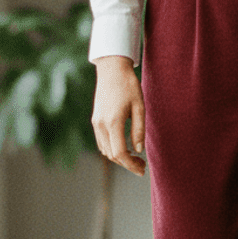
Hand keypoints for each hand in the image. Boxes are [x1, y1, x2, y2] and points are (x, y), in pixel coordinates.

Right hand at [91, 56, 145, 175]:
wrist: (112, 69)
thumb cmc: (129, 85)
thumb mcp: (139, 106)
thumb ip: (139, 129)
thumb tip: (139, 150)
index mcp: (113, 122)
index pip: (120, 153)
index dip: (131, 165)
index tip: (142, 169)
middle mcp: (101, 125)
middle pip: (112, 155)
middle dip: (127, 164)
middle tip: (142, 166)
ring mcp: (96, 123)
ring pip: (105, 150)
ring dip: (119, 158)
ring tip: (136, 158)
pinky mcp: (95, 120)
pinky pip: (102, 142)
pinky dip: (112, 149)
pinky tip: (124, 147)